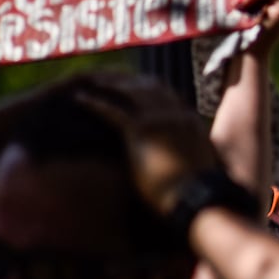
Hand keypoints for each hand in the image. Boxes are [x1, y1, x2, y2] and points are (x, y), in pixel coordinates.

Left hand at [74, 73, 217, 216]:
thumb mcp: (197, 166)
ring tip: (95, 82)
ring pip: (133, 92)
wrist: (196, 198)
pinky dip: (95, 103)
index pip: (170, 96)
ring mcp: (160, 119)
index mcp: (192, 122)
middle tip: (113, 80)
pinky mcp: (142, 130)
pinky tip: (80, 98)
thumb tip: (182, 159)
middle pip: (152, 87)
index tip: (138, 87)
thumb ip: (188, 153)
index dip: (151, 90)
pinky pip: (113, 111)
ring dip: (112, 85)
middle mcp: (178, 114)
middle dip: (131, 81)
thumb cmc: (196, 191)